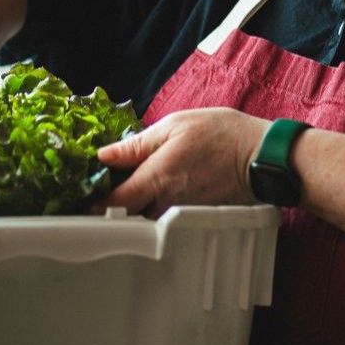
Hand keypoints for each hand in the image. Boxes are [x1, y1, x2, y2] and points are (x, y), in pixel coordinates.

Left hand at [96, 108, 268, 216]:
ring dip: (134, 209)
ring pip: (145, 219)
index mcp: (157, 176)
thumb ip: (137, 143)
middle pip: (126, 217)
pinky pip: (165, 218)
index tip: (83, 196)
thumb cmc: (222, 134)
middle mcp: (166, 201)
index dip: (94, 204)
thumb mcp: (177, 124)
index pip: (113, 204)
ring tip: (129, 189)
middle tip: (103, 191)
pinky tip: (156, 193)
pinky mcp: (193, 217)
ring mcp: (181, 213)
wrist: (261, 157)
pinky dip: (155, 208)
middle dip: (112, 207)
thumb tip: (105, 155)